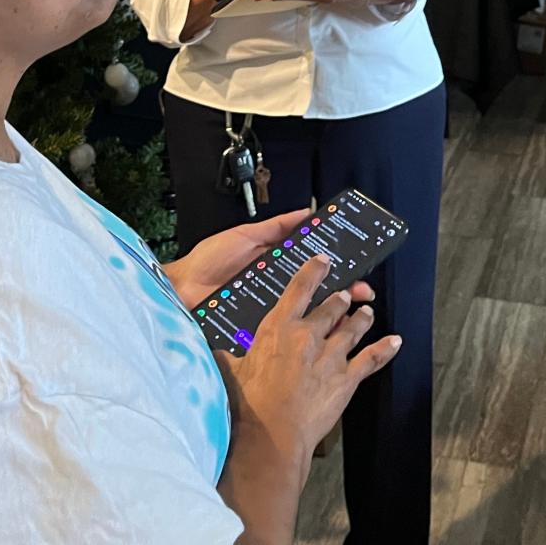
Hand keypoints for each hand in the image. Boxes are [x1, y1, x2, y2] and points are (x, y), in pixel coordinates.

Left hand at [167, 209, 374, 312]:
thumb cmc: (209, 261)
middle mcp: (275, 291)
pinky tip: (322, 331)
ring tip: (349, 313)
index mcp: (274, 268)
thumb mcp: (246, 235)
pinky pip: (284, 330)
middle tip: (363, 292)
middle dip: (340, 293)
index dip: (333, 268)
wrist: (183, 289)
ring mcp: (268, 311)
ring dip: (328, 315)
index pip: (310, 267)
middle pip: (313, 292)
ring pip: (304, 314)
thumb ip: (275, 227)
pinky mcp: (259, 328)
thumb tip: (305, 214)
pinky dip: (303, 331)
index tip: (356, 265)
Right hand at [216, 255, 401, 486]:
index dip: (314, 271)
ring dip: (361, 318)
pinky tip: (394, 341)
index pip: (300, 288)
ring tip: (366, 310)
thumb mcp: (231, 370)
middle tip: (345, 293)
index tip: (323, 261)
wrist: (273, 433)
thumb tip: (214, 351)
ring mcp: (331, 356)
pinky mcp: (347, 379)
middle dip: (340, 299)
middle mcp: (308, 335)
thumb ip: (227, 355)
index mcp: (279, 327)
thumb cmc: (250, 404)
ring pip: (352, 329)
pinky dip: (385, 349)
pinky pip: (371, 359)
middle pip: (331, 308)